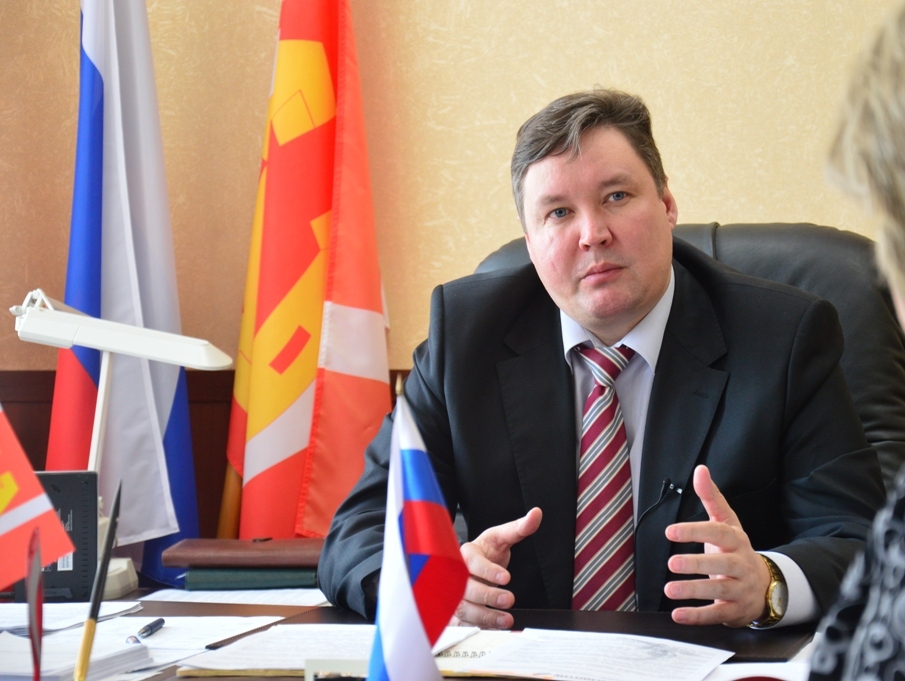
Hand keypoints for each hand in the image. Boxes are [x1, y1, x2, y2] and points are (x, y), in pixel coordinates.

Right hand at [451, 507, 542, 628]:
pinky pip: (462, 623)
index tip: (506, 577)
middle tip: (509, 599)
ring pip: (462, 608)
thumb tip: (536, 514)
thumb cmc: (485, 552)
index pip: (472, 562)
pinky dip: (478, 626)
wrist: (472, 567)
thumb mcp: (501, 537)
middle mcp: (455, 574)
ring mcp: (453, 594)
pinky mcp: (455, 611)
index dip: (488, 571)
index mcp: (466, 553)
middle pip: (465, 588)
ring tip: (506, 619)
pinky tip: (494, 627)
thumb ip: (519, 528)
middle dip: (487, 595)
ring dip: (484, 615)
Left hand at [663, 465, 770, 626]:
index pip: (717, 533)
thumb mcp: (727, 522)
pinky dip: (697, 616)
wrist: (765, 586)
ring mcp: (739, 589)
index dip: (695, 531)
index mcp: (736, 541)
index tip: (670, 531)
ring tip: (670, 590)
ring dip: (693, 590)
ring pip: (718, 591)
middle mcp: (740, 565)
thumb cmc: (736, 550)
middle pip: (722, 564)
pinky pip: (716, 614)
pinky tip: (678, 615)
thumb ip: (711, 498)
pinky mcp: (734, 611)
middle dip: (697, 564)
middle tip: (671, 563)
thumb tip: (700, 470)